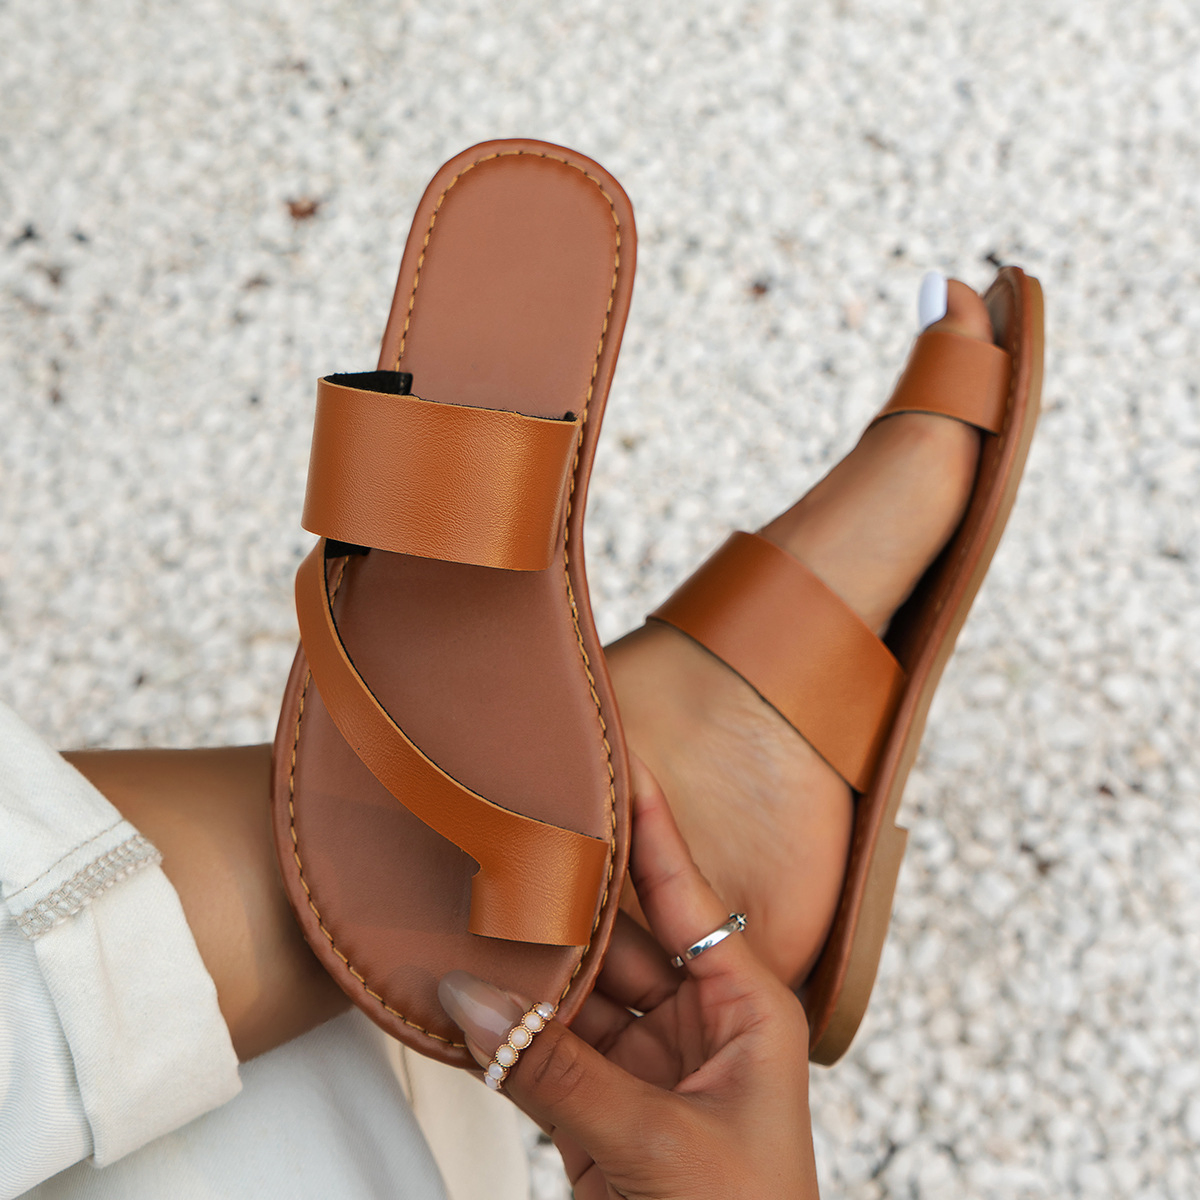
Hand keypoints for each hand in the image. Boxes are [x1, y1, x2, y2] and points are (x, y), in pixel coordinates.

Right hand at [439, 757, 820, 1198]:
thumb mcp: (660, 1143)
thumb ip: (557, 1072)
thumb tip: (466, 998)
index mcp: (746, 1004)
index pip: (687, 889)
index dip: (650, 821)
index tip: (615, 757)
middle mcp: (699, 1021)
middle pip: (621, 936)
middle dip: (565, 894)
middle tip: (510, 830)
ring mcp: (648, 1067)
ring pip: (577, 994)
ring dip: (526, 966)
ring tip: (468, 906)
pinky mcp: (605, 1114)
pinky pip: (550, 1053)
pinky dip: (510, 1032)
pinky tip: (465, 996)